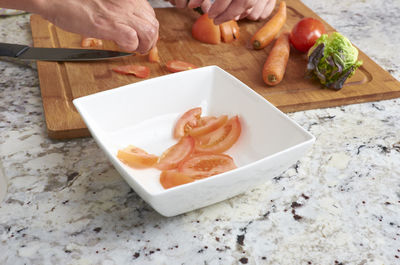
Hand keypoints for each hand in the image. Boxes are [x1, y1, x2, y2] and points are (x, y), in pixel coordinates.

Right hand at [37, 0, 158, 52]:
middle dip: (150, 39)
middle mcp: (128, 2)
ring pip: (149, 32)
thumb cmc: (77, 0)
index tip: (142, 36)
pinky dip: (130, 47)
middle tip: (140, 46)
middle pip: (153, 24)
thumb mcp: (107, 1)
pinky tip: (121, 45)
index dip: (148, 28)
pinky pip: (132, 40)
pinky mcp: (110, 25)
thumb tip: (131, 26)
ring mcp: (120, 13)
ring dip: (143, 45)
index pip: (150, 14)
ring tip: (133, 48)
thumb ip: (121, 10)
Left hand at [167, 0, 275, 24]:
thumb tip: (190, 5)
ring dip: (240, 15)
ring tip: (229, 15)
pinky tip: (244, 12)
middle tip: (216, 20)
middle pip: (239, 6)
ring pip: (253, 11)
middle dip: (226, 16)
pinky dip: (255, 13)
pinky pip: (265, 10)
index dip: (217, 9)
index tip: (210, 15)